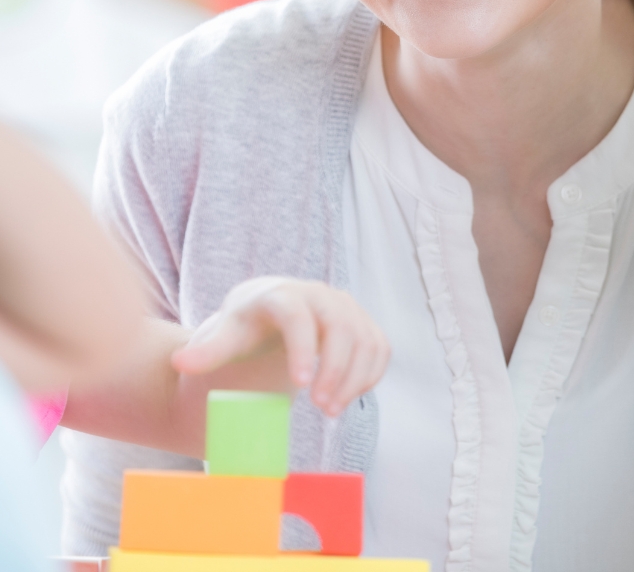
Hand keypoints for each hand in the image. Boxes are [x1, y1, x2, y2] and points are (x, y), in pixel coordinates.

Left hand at [170, 277, 389, 415]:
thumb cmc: (240, 332)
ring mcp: (345, 307)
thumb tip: (182, 361)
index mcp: (280, 294)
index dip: (304, 348)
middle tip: (321, 409)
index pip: (298, 315)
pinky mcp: (362, 324)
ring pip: (365, 338)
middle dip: (336, 369)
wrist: (264, 323)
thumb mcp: (222, 339)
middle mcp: (318, 294)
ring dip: (355, 378)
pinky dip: (370, 374)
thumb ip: (207, 350)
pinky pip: (379, 347)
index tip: (302, 386)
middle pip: (341, 325)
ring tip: (331, 410)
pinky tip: (348, 396)